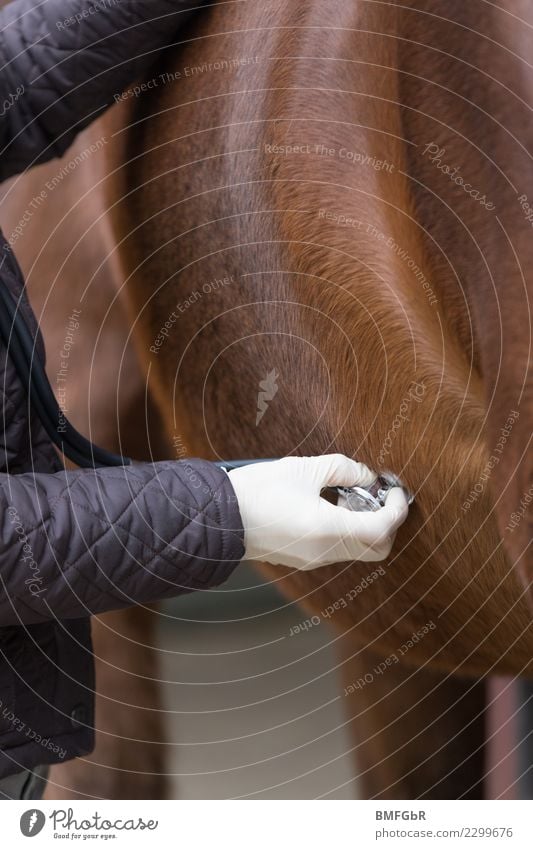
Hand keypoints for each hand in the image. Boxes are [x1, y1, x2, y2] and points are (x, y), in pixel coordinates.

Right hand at [228, 454, 408, 568]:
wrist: (217, 516)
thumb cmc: (258, 491)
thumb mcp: (305, 468)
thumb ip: (344, 469)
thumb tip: (366, 475)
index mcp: (329, 531)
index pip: (383, 528)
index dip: (396, 507)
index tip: (393, 488)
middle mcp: (325, 552)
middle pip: (377, 548)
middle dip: (386, 521)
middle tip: (375, 494)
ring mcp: (313, 560)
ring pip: (357, 550)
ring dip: (364, 523)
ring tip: (347, 493)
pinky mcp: (302, 559)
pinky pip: (337, 549)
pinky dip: (345, 529)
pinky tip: (330, 504)